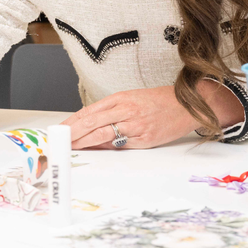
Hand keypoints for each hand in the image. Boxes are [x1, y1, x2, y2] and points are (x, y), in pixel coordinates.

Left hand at [63, 83, 240, 149]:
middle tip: (59, 141)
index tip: (60, 128)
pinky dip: (105, 147)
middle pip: (91, 122)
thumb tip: (90, 128)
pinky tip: (94, 149)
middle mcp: (126, 110)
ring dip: (84, 142)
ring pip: (103, 134)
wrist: (189, 104)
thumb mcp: (132, 99)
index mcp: (121, 98)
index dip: (72, 121)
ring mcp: (136, 125)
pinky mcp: (145, 138)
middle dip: (72, 133)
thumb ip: (111, 113)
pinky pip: (120, 144)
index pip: (89, 111)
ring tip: (71, 147)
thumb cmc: (159, 101)